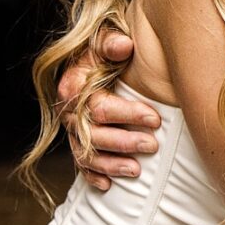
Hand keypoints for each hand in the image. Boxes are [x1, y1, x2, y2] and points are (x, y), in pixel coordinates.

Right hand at [57, 26, 158, 190]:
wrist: (91, 59)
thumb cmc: (103, 51)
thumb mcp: (104, 39)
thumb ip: (111, 42)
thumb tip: (124, 46)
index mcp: (73, 87)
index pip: (100, 107)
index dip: (128, 114)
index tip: (155, 118)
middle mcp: (69, 112)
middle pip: (94, 135)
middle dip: (124, 142)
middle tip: (152, 146)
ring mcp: (71, 131)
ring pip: (87, 155)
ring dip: (111, 165)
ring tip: (137, 171)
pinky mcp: (76, 142)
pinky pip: (80, 166)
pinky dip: (92, 176)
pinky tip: (108, 185)